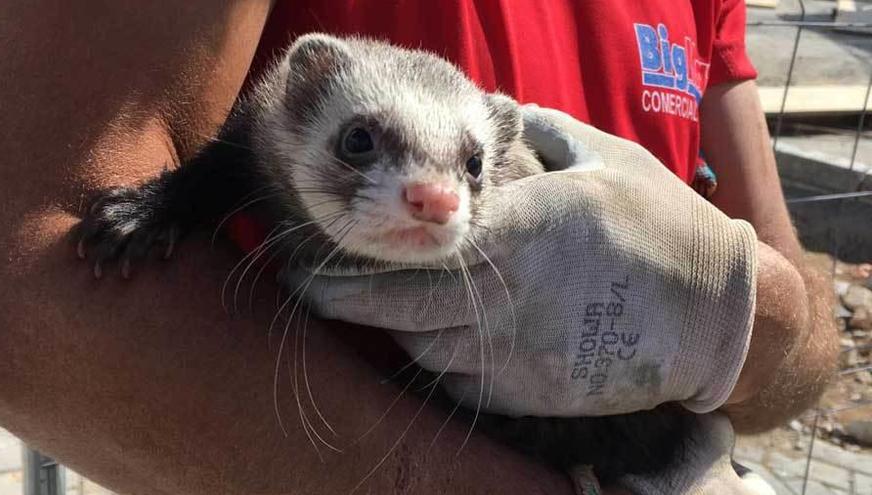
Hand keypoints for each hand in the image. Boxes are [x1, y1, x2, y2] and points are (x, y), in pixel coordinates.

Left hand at [285, 106, 757, 417]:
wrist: (714, 317)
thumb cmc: (660, 227)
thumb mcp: (605, 160)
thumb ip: (538, 133)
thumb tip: (498, 108)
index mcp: (522, 228)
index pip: (415, 241)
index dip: (354, 248)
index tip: (313, 247)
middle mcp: (507, 291)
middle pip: (395, 305)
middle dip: (338, 297)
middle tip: (303, 285)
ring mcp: (514, 348)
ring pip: (419, 345)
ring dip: (390, 326)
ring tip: (377, 306)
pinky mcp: (526, 390)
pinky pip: (454, 381)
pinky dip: (434, 360)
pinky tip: (435, 338)